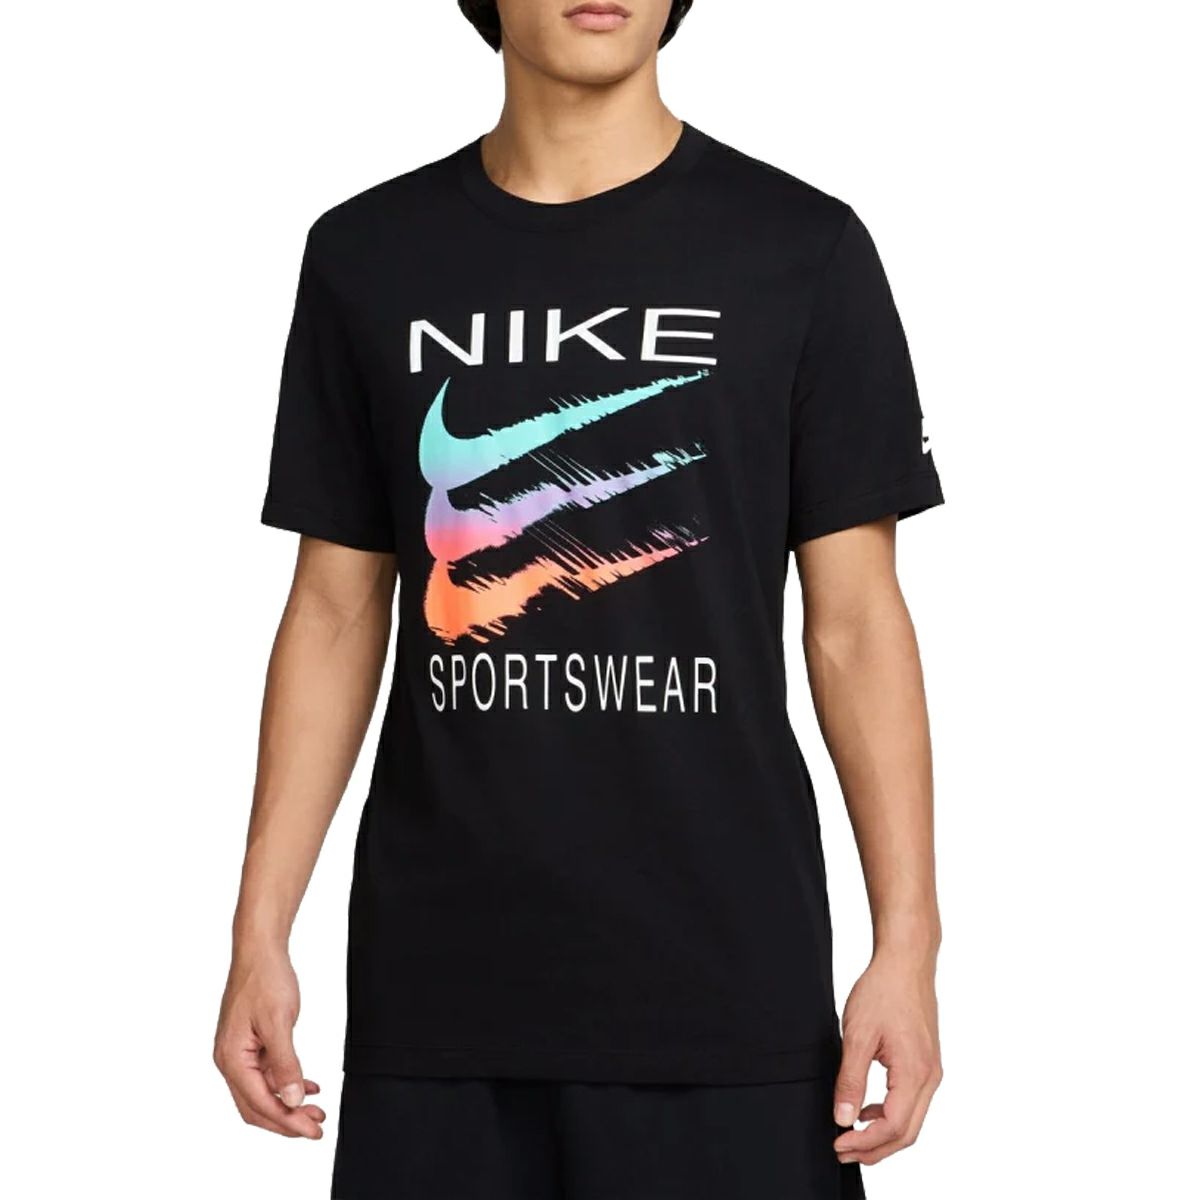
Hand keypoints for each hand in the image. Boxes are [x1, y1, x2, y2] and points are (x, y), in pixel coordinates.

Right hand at [214, 947, 325, 1137]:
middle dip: (287, 1120)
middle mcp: (230, 1060)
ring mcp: (239, 1052)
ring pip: (263, 1091)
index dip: (287, 1121)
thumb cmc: (264, 979)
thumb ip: (285, 1064)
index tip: (312, 1130)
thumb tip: (292, 1099)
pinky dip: (286, 1083)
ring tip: (316, 1110)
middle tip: (316, 1127)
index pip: (260, 1103)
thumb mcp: (279, 1022)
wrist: (259, 950)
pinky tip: (308, 1087)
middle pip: (257, 1105)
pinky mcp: (250, 1043)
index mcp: (232, 1058)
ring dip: (288, 1103)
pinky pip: (266, 1073)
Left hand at [832, 953, 941, 1165]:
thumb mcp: (857, 1035)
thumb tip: (843, 1118)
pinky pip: (912, 1103)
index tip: (838, 1145)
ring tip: (851, 1134)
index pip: (892, 1126)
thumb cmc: (883, 991)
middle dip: (874, 1149)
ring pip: (912, 1121)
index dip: (865, 1143)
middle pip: (907, 1133)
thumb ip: (851, 1080)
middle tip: (842, 1149)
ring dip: (883, 1135)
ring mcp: (932, 1071)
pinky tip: (868, 1109)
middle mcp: (930, 1077)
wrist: (905, 962)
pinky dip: (891, 1115)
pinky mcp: (927, 1064)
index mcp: (915, 1072)